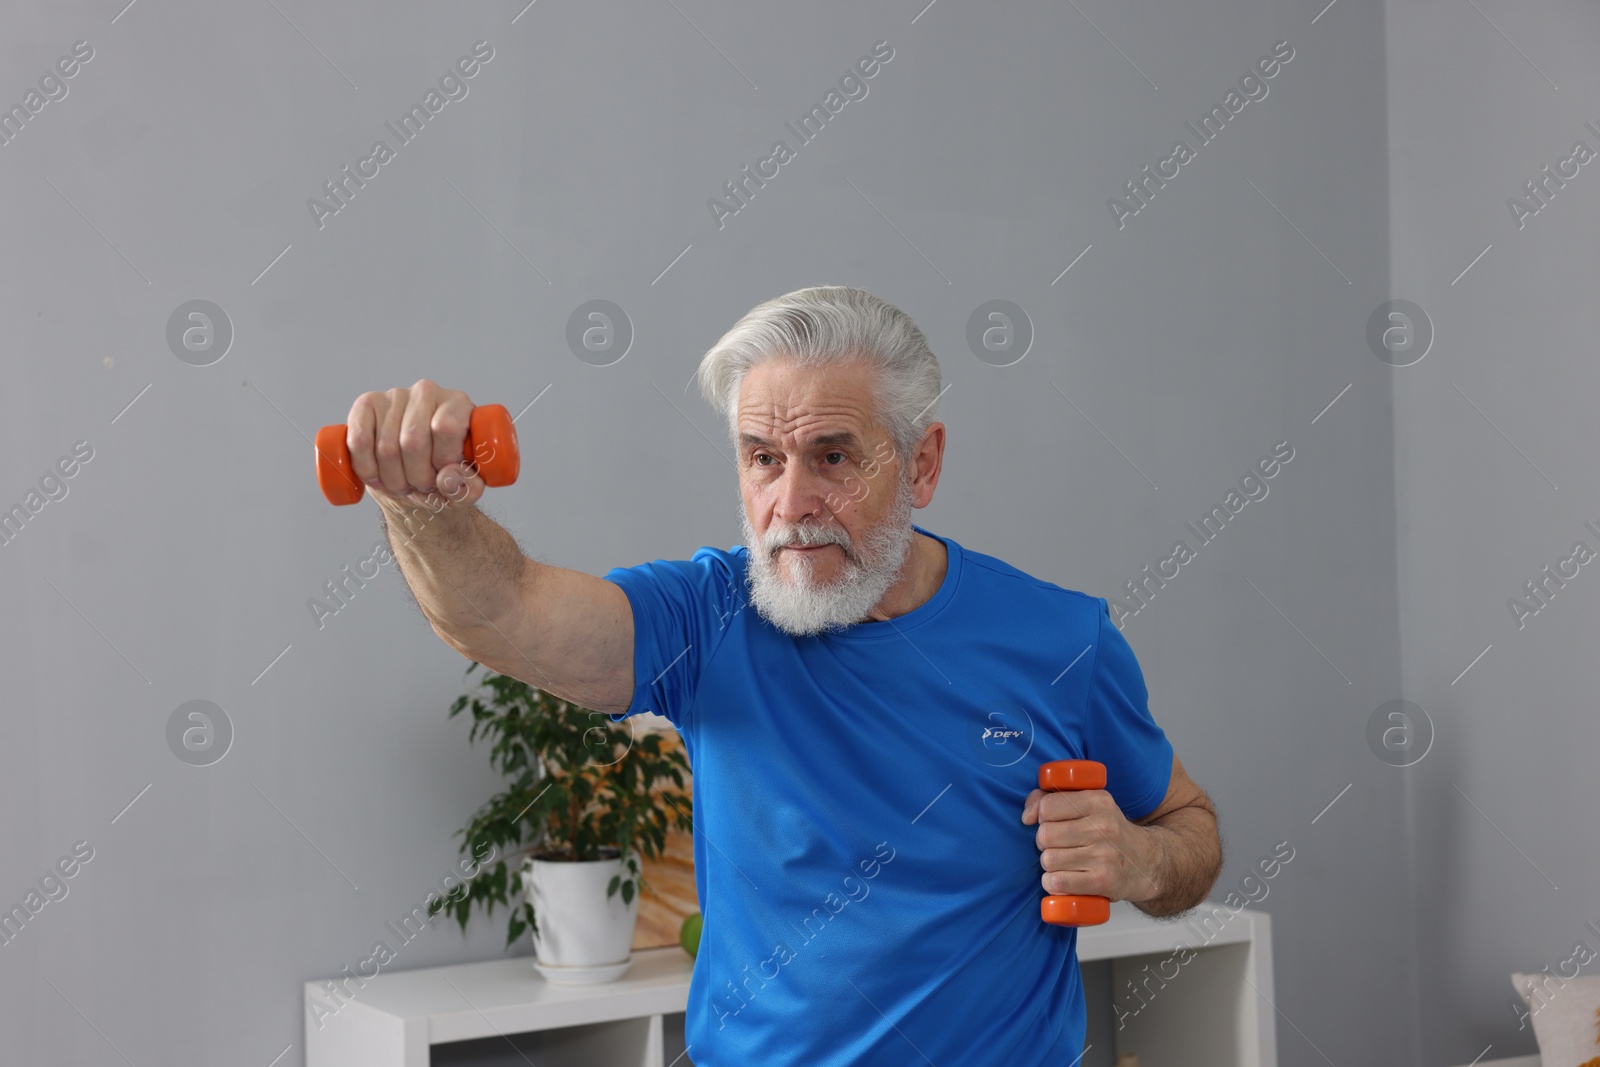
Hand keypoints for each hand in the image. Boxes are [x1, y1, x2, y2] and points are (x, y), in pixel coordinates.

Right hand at [346, 379, 485, 507]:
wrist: (414, 480)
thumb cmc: (443, 479)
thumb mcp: (464, 490)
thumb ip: (467, 487)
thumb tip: (448, 476)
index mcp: (458, 405)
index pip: (446, 427)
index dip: (442, 460)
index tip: (443, 477)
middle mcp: (427, 392)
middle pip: (413, 440)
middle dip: (417, 476)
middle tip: (422, 486)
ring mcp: (395, 395)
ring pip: (386, 447)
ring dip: (393, 479)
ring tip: (404, 484)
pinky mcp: (366, 404)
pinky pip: (359, 440)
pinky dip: (366, 468)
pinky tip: (376, 478)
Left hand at [1020, 786, 1161, 904]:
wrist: (1145, 863)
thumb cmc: (1108, 832)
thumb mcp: (1088, 805)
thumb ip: (1050, 799)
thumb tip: (1027, 816)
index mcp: (1098, 801)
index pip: (1047, 807)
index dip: (1041, 817)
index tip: (1050, 823)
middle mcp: (1103, 826)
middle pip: (1045, 835)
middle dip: (1044, 843)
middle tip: (1059, 846)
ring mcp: (1104, 854)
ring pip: (1048, 859)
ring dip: (1049, 865)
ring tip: (1064, 863)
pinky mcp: (1103, 881)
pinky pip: (1058, 882)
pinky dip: (1052, 883)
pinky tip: (1060, 880)